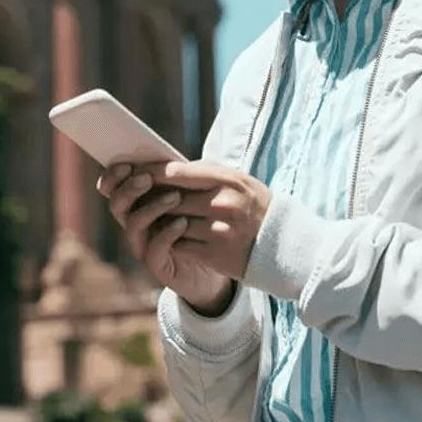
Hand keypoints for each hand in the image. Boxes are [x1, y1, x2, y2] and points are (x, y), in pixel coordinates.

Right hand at [97, 163, 233, 313]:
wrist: (220, 260)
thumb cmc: (203, 221)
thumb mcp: (191, 193)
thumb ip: (177, 178)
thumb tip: (171, 157)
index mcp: (137, 203)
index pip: (113, 188)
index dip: (112, 177)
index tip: (125, 165)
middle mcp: (134, 224)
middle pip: (117, 205)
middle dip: (128, 190)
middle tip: (146, 179)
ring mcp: (143, 246)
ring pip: (133, 225)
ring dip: (151, 207)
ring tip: (175, 196)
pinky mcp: (158, 266)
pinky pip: (153, 249)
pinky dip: (167, 233)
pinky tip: (184, 222)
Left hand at [143, 160, 270, 281]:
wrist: (285, 246)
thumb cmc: (256, 207)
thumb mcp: (240, 182)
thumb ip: (207, 173)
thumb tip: (170, 167)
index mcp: (228, 180)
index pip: (178, 173)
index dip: (153, 173)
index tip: (137, 173)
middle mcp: (223, 204)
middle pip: (170, 199)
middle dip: (151, 199)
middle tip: (136, 198)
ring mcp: (219, 230)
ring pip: (172, 223)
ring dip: (160, 221)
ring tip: (152, 217)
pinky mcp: (215, 254)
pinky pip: (180, 245)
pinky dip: (170, 240)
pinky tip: (168, 236)